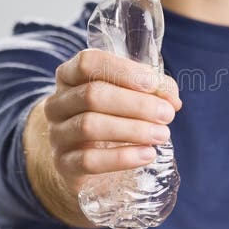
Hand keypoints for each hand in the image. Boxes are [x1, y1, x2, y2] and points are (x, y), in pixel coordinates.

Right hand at [43, 48, 182, 197]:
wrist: (86, 164)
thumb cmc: (110, 119)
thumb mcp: (126, 97)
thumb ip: (151, 90)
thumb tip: (171, 98)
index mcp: (69, 77)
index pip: (88, 63)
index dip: (122, 70)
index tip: (153, 84)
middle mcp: (57, 103)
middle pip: (92, 95)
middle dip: (136, 103)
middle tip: (167, 114)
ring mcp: (56, 135)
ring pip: (90, 125)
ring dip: (132, 129)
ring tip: (162, 135)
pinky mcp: (63, 164)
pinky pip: (89, 160)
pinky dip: (122, 157)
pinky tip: (147, 154)